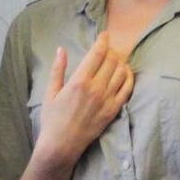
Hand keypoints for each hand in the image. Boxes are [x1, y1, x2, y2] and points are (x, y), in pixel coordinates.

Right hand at [35, 33, 132, 162]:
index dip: (103, 40)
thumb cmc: (52, 119)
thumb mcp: (50, 92)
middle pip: (111, 60)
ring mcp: (107, 100)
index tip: (105, 35)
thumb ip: (58, 69)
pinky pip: (127, 88)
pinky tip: (124, 73)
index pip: (97, 53)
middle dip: (111, 50)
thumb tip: (61, 49)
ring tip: (116, 60)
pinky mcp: (113, 110)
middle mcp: (95, 88)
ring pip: (121, 72)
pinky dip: (128, 77)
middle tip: (108, 49)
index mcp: (79, 81)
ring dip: (120, 62)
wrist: (61, 145)